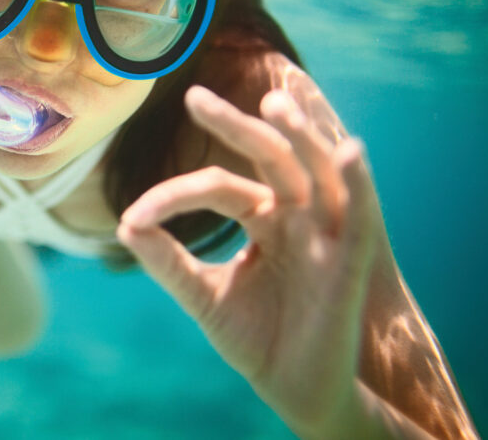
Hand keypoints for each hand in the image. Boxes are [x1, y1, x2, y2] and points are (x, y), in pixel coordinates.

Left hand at [117, 85, 381, 435]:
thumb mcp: (203, 295)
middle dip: (236, 125)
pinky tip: (350, 150)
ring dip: (302, 135)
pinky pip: (362, 215)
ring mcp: (325, 234)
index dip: (174, 195)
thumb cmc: (255, 338)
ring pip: (318, 171)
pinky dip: (360, 183)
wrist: (292, 389)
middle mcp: (296, 216)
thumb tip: (125, 223)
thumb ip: (168, 260)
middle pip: (270, 156)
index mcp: (263, 217)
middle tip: (195, 98)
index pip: (218, 185)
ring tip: (276, 103)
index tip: (132, 217)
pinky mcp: (351, 262)